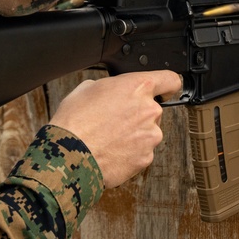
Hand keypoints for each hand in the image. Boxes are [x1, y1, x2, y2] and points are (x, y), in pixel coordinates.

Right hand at [49, 71, 182, 187]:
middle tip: (114, 120)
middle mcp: (150, 110)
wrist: (68, 156)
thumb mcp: (87, 88)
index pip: (170, 80)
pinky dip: (129, 152)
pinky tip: (110, 151)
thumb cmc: (75, 121)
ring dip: (134, 135)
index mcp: (138, 88)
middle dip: (137, 114)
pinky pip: (141, 152)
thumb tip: (113, 92)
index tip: (165, 90)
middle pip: (153, 110)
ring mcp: (150, 136)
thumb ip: (111, 87)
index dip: (167, 86)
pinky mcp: (146, 158)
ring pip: (147, 132)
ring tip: (108, 138)